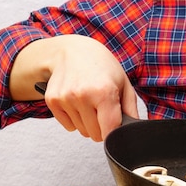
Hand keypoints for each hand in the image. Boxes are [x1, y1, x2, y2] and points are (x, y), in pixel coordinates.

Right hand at [13, 34, 138, 140]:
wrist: (74, 50)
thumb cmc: (102, 67)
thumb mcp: (124, 84)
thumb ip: (131, 111)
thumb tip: (133, 131)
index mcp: (104, 92)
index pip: (109, 131)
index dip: (114, 133)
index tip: (115, 125)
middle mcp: (82, 95)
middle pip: (95, 135)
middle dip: (101, 126)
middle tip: (102, 108)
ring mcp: (65, 98)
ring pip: (82, 131)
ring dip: (88, 122)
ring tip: (90, 102)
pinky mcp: (53, 100)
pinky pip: (68, 126)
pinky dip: (74, 119)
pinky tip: (78, 103)